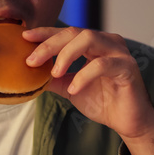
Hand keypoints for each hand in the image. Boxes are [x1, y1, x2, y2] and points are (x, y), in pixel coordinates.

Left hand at [23, 27, 153, 154]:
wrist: (128, 122)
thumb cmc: (104, 102)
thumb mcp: (71, 88)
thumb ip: (53, 78)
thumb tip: (28, 73)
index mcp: (95, 43)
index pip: (67, 32)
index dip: (45, 33)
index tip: (25, 38)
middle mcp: (108, 42)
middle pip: (74, 32)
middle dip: (50, 44)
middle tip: (32, 60)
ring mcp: (119, 52)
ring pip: (88, 38)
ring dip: (66, 55)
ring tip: (54, 73)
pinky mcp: (127, 67)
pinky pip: (102, 64)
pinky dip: (84, 75)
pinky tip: (74, 89)